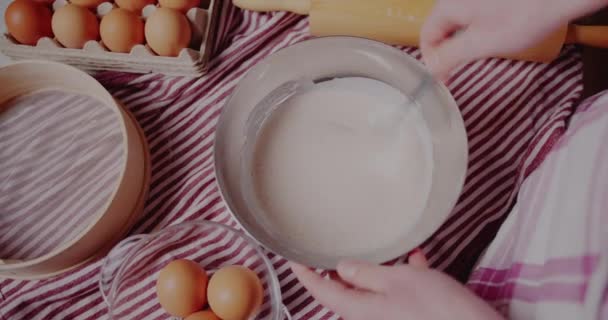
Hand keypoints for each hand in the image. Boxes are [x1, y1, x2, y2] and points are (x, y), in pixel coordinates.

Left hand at [291, 251, 502, 319]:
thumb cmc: (437, 309)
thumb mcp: (397, 281)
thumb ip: (365, 274)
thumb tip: (341, 268)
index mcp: (361, 311)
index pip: (321, 293)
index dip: (304, 275)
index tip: (293, 259)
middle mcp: (372, 317)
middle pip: (345, 292)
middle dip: (341, 270)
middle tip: (335, 248)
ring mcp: (392, 317)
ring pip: (374, 290)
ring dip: (377, 269)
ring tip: (385, 250)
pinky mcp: (410, 315)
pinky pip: (398, 293)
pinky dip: (402, 277)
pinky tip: (417, 261)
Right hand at [420, 0, 605, 78]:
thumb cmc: (522, 18)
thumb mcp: (480, 44)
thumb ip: (449, 57)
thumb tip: (430, 69)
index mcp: (448, 5)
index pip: (426, 35)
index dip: (432, 60)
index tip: (444, 77)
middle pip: (440, 27)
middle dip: (447, 50)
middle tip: (459, 70)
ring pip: (457, 22)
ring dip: (461, 41)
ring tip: (478, 55)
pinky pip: (472, 14)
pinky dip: (475, 29)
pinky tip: (493, 36)